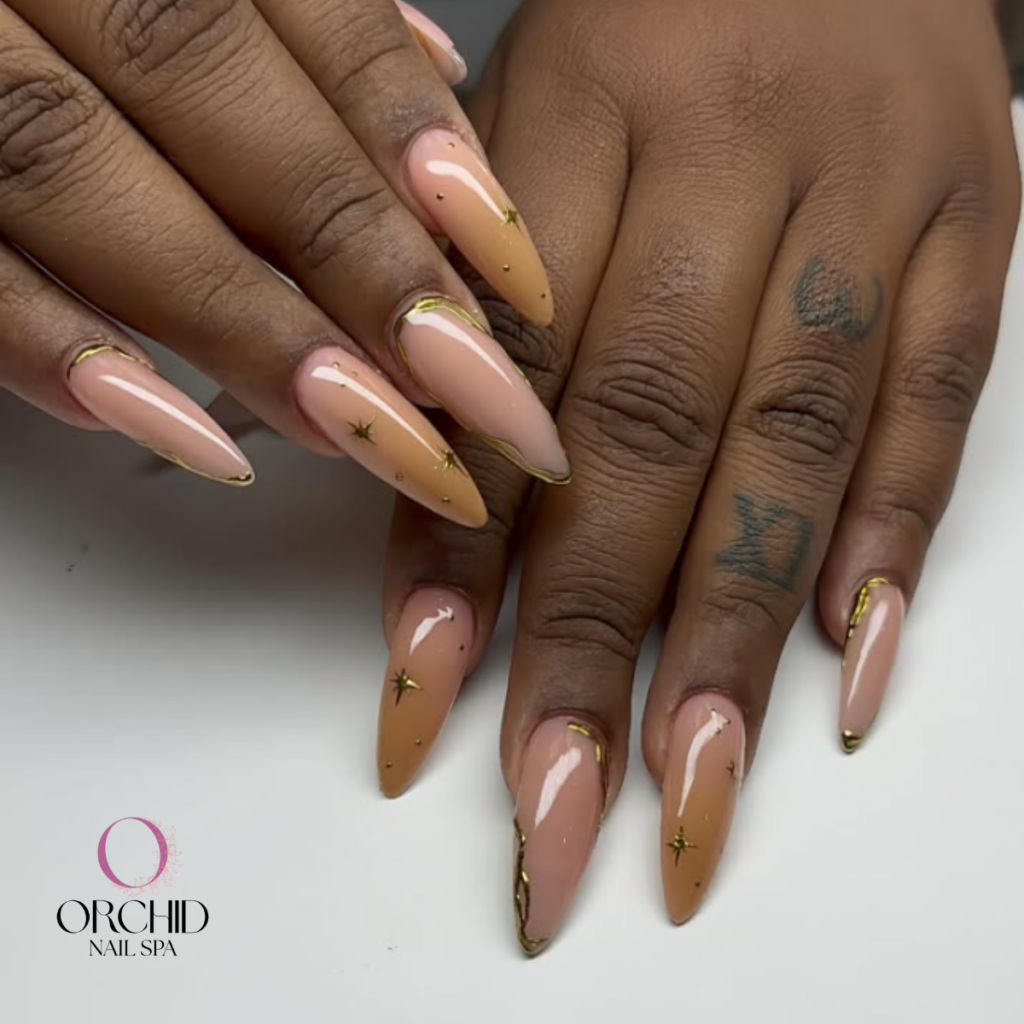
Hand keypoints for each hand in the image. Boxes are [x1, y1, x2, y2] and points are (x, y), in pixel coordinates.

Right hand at [0, 0, 565, 524]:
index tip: (516, 276)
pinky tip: (178, 431)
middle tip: (480, 395)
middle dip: (358, 261)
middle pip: (213, 100)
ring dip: (239, 319)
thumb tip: (440, 79)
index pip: (306, 20)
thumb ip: (299, 18)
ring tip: (367, 429)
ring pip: (79, 174)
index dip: (418, 150)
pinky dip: (53, 343)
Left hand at [374, 0, 1018, 951]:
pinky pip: (939, 400)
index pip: (505, 372)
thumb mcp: (525, 113)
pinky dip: (889, 543)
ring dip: (732, 635)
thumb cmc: (655, 21)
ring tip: (688, 787)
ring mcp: (873, 197)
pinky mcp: (978, 226)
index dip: (457, 551)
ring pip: (791, 443)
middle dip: (591, 642)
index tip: (426, 702)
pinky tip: (843, 668)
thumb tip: (435, 505)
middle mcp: (734, 158)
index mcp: (584, 105)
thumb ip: (477, 303)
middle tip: (554, 810)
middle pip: (644, 435)